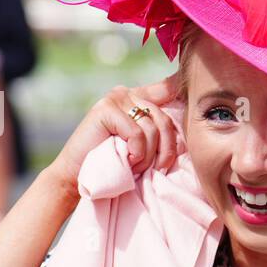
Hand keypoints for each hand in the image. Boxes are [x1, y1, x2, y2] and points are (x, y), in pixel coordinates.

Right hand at [47, 76, 184, 196]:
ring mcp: (114, 99)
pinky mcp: (105, 110)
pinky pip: (137, 133)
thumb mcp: (141, 145)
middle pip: (164, 118)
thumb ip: (157, 130)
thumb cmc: (113, 164)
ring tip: (135, 167)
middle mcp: (125, 93)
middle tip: (158, 168)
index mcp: (136, 98)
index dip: (179, 88)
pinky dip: (136, 153)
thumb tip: (186, 121)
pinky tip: (127, 160)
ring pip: (152, 128)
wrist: (78, 177)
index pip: (165, 88)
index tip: (189, 89)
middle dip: (167, 149)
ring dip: (148, 156)